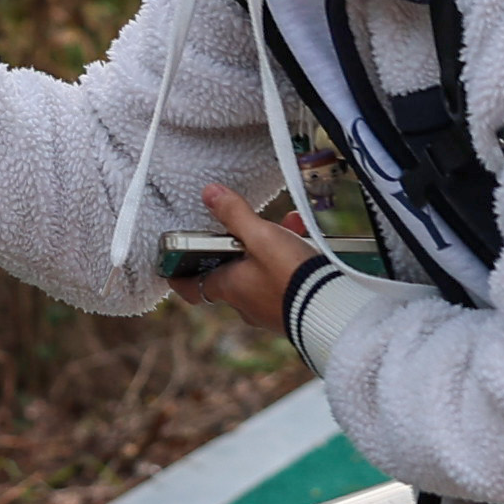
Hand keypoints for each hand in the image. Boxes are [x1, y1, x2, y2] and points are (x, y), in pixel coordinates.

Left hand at [180, 179, 317, 340]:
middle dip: (237, 247)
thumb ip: (234, 214)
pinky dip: (288, 260)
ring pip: (259, 272)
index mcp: (228, 288)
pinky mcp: (292, 309)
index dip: (179, 275)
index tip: (170, 265)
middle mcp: (245, 303)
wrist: (332, 309)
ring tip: (288, 225)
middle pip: (229, 272)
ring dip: (268, 248)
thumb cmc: (290, 276)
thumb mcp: (260, 237)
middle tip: (246, 227)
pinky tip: (306, 241)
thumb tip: (209, 194)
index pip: (191, 287)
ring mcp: (269, 309)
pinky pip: (282, 280)